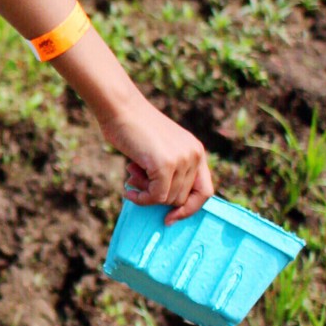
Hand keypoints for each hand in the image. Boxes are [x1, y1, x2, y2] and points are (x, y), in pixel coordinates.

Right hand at [94, 94, 213, 223]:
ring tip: (131, 177)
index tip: (170, 217)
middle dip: (157, 196)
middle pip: (183, 198)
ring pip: (168, 199)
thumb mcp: (160, 148)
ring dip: (146, 195)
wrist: (120, 108)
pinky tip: (128, 189)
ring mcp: (182, 159)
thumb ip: (170, 169)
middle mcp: (194, 154)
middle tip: (136, 182)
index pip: (204, 191)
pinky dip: (141, 199)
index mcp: (196, 151)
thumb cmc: (133, 127)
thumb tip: (167, 201)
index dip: (189, 208)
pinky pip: (156, 197)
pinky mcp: (165, 164)